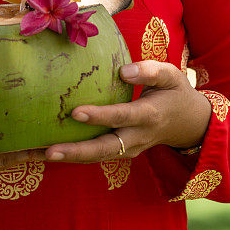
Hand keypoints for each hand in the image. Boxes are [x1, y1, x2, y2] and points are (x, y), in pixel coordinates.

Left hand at [44, 60, 211, 163]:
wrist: (189, 124)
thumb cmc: (175, 93)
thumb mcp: (171, 76)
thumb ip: (150, 71)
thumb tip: (123, 71)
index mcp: (149, 115)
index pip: (122, 116)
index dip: (99, 116)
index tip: (75, 112)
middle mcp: (137, 137)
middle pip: (105, 148)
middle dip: (77, 151)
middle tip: (50, 151)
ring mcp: (129, 148)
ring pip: (98, 157)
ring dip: (70, 157)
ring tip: (41, 154)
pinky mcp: (121, 152)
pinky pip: (97, 156)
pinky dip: (74, 156)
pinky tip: (48, 152)